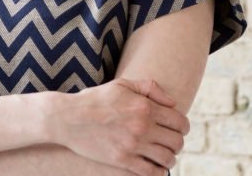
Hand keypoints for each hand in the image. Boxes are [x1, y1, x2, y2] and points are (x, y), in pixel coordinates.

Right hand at [49, 78, 187, 175]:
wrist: (68, 118)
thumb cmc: (96, 99)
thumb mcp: (122, 84)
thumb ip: (150, 89)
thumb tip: (172, 103)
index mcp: (145, 107)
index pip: (180, 121)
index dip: (183, 126)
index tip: (179, 129)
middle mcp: (142, 127)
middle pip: (177, 141)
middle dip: (177, 142)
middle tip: (170, 142)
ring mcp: (132, 145)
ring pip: (167, 158)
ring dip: (169, 158)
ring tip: (163, 155)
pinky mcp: (122, 160)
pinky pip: (151, 172)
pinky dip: (159, 172)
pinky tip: (156, 167)